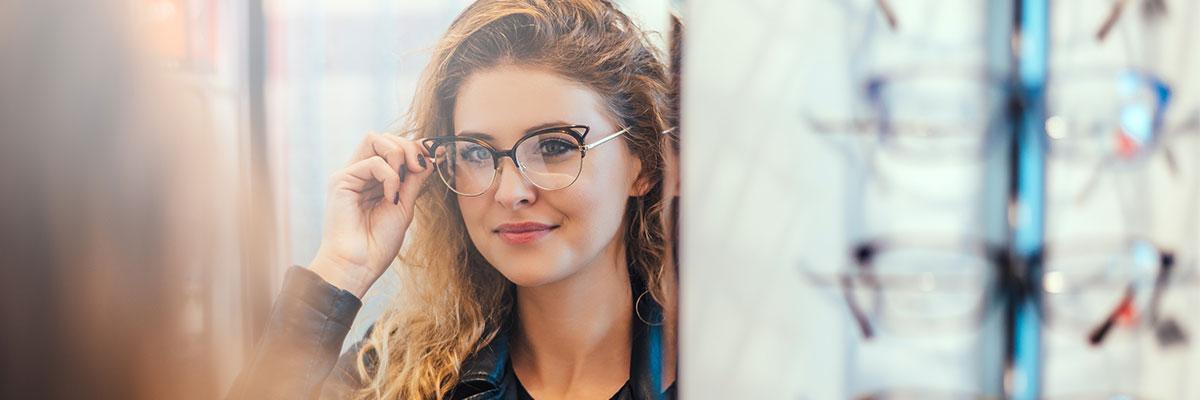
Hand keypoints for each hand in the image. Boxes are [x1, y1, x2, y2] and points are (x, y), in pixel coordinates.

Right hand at [309, 132, 433, 297]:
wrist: (360, 265)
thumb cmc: (379, 242)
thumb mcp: (405, 205)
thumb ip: (415, 179)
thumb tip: (432, 154)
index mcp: (374, 179)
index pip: (393, 147)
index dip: (415, 147)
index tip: (436, 155)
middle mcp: (360, 173)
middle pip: (383, 137)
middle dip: (408, 147)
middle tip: (419, 168)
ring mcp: (350, 175)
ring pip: (375, 139)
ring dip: (398, 155)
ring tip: (404, 181)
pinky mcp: (341, 180)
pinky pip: (372, 162)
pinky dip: (389, 177)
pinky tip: (390, 198)